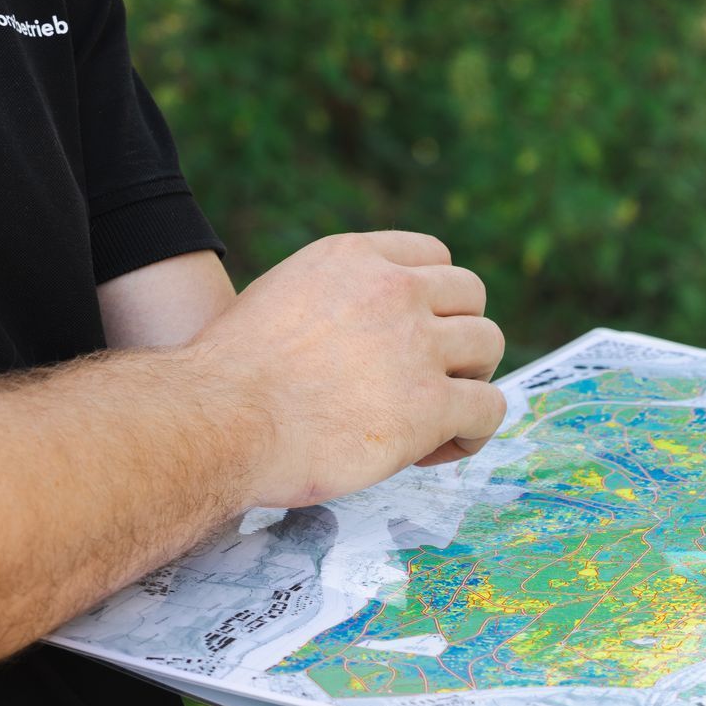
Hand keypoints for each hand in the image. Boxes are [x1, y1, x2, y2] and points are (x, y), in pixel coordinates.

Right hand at [192, 231, 506, 508]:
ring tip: (436, 418)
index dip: (433, 300)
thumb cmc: (229, 378)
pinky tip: (439, 449)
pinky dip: (474, 431)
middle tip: (428, 378)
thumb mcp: (279, 299)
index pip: (432, 256)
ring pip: (488, 346)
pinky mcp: (431, 404)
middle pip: (471, 296)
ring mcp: (417, 345)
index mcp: (353, 258)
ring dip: (470, 381)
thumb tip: (357, 339)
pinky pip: (489, 408)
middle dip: (457, 336)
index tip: (413, 335)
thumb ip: (331, 302)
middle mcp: (393, 289)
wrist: (217, 421)